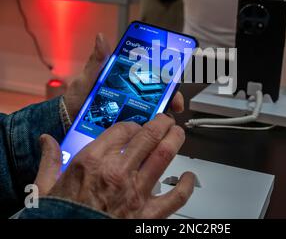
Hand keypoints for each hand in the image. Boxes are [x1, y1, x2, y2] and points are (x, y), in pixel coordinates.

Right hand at [35, 115, 194, 218]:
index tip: (136, 125)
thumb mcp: (45, 187)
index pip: (123, 129)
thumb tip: (46, 140)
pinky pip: (176, 196)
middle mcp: (118, 172)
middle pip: (149, 136)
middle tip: (166, 120)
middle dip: (161, 123)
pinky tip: (189, 177)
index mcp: (93, 161)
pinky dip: (186, 185)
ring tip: (178, 134)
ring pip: (164, 155)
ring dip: (175, 140)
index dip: (134, 123)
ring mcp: (136, 192)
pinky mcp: (148, 214)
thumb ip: (49, 160)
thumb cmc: (61, 216)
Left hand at [64, 33, 184, 121]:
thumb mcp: (88, 76)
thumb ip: (97, 60)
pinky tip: (152, 130)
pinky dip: (149, 129)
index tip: (174, 77)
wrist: (67, 120)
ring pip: (153, 112)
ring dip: (162, 114)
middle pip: (158, 94)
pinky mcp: (126, 127)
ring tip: (165, 118)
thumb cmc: (77, 97)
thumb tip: (101, 38)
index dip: (165, 75)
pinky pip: (142, 127)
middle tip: (174, 103)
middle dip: (170, 97)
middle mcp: (131, 95)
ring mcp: (130, 111)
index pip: (151, 75)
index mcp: (125, 80)